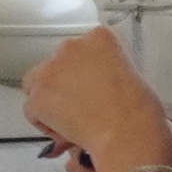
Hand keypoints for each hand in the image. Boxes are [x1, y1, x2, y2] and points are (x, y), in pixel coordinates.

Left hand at [23, 29, 171, 171]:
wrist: (126, 130)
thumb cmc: (139, 109)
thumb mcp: (130, 75)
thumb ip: (107, 72)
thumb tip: (94, 90)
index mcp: (99, 38)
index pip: (82, 49)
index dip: (85, 72)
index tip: (94, 88)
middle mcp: (71, 46)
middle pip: (57, 64)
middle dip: (65, 85)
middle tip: (81, 107)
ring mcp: (50, 70)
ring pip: (38, 84)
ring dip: (49, 99)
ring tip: (69, 121)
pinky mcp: (37, 95)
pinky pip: (33, 110)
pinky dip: (44, 122)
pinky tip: (65, 133)